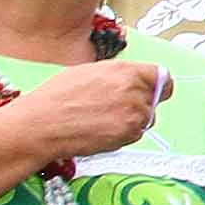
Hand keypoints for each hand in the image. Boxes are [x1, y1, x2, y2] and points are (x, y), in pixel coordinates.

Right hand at [1, 58, 162, 164]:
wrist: (42, 124)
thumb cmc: (57, 98)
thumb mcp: (88, 72)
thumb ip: (118, 75)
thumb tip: (133, 78)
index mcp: (125, 70)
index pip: (161, 76)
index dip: (157, 85)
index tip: (154, 90)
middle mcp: (134, 89)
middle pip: (154, 99)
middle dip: (141, 103)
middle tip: (115, 108)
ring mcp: (135, 113)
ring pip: (146, 118)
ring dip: (131, 120)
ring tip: (102, 119)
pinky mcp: (130, 133)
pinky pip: (135, 134)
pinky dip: (123, 134)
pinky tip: (100, 129)